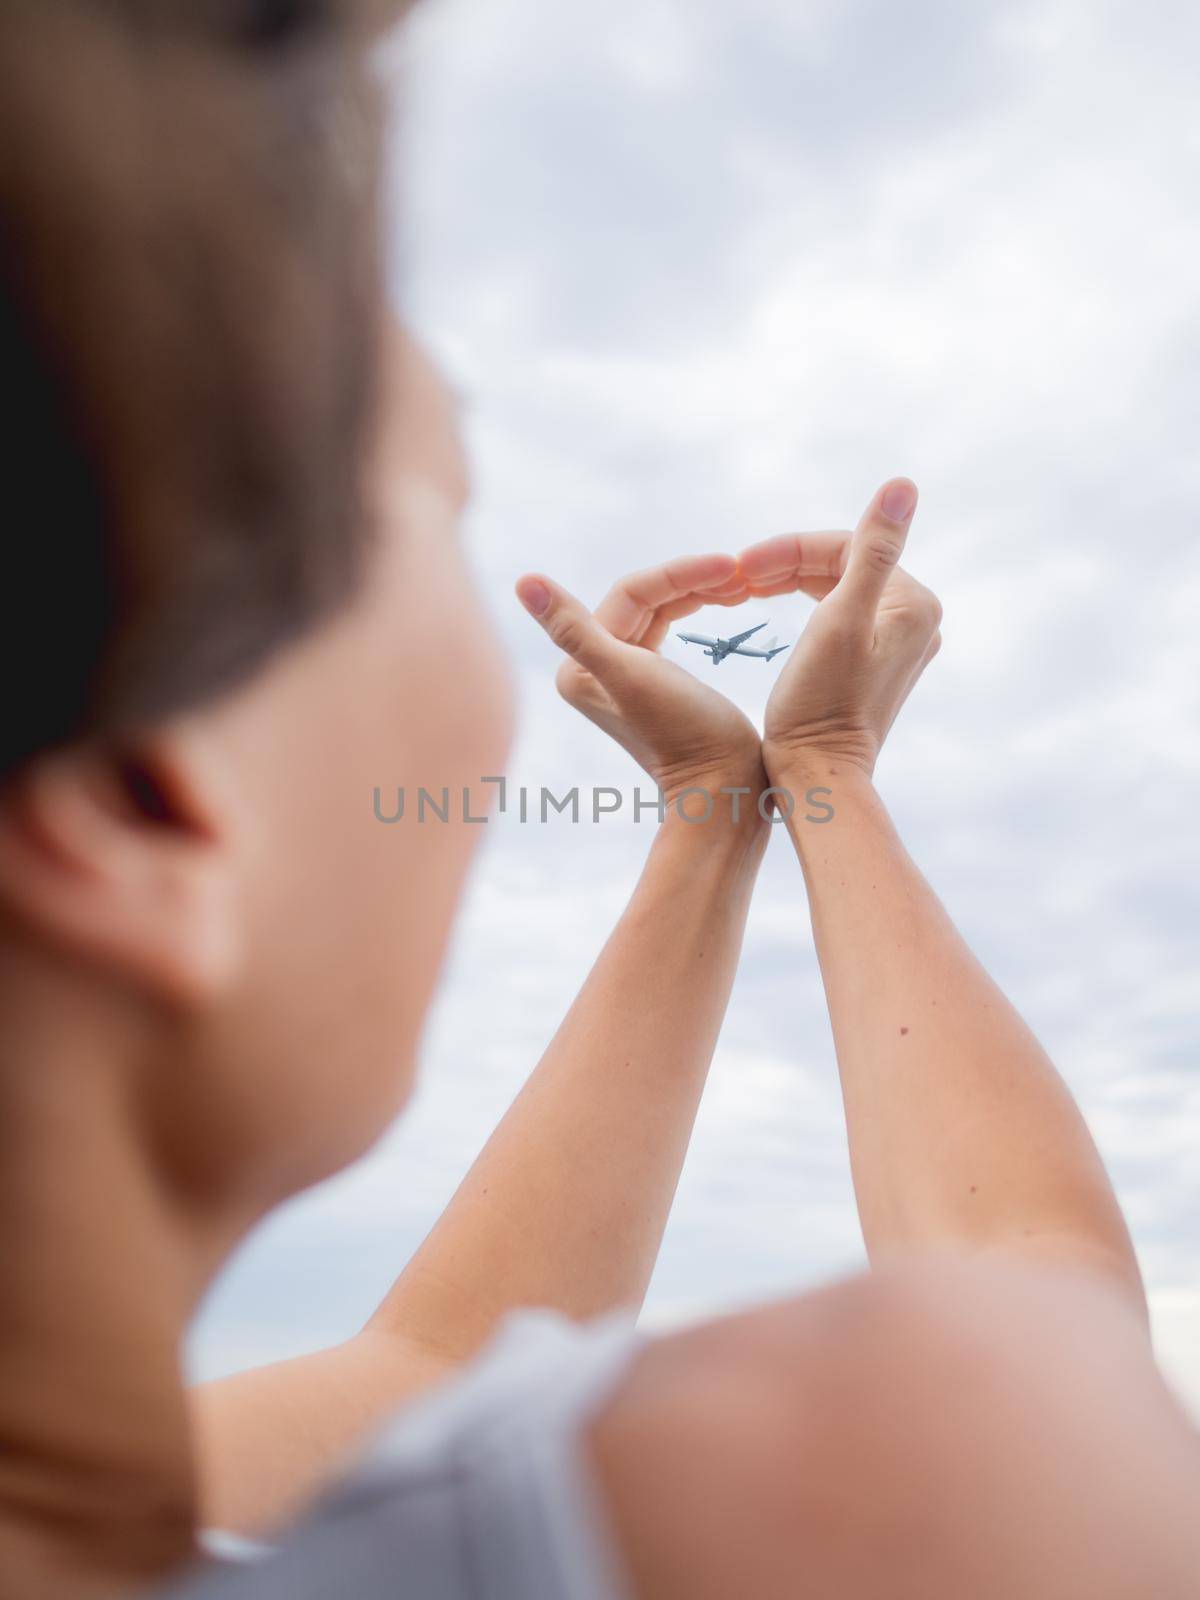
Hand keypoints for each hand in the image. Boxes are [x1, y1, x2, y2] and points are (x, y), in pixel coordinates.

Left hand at [516, 556, 766, 806]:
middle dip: (695, 580)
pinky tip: (730, 598)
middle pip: (647, 599)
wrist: (724, 787)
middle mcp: (594, 667)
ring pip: (663, 608)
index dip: (680, 574)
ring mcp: (625, 672)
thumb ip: (575, 631)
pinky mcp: (656, 679)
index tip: (728, 565)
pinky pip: (672, 624)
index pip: (631, 594)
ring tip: (745, 584)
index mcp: (580, 666)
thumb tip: (524, 581)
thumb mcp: (629, 677)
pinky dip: (700, 607)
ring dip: (703, 590)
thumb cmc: (682, 736)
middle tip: (742, 573)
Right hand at [738, 479, 941, 778]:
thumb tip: (903, 483)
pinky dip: (799, 603)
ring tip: (740, 591)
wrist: (816, 776)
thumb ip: (873, 549)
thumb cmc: (820, 705)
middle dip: (784, 564)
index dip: (787, 549)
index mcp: (913, 603)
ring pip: (834, 587)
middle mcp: (915, 620)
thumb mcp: (840, 619)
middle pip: (840, 564)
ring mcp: (896, 644)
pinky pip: (835, 612)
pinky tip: (766, 607)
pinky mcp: (874, 665)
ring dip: (786, 581)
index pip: (844, 546)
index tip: (741, 566)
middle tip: (734, 579)